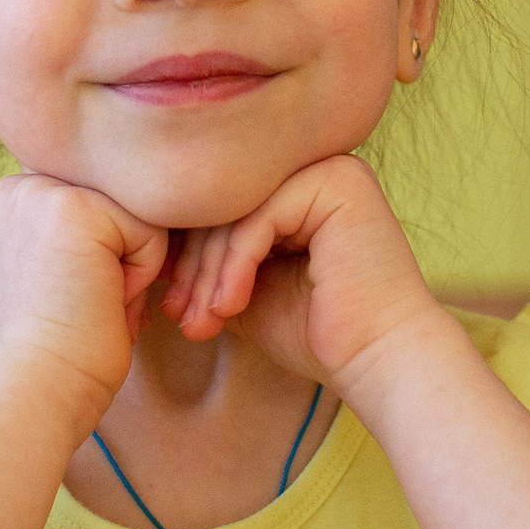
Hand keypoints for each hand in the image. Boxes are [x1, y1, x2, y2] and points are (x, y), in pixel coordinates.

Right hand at [0, 172, 171, 406]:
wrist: (39, 388)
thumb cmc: (53, 348)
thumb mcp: (50, 274)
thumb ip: (72, 233)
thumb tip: (118, 222)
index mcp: (9, 202)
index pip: (97, 207)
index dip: (101, 260)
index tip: (71, 301)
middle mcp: (18, 187)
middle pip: (117, 206)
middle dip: (118, 263)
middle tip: (85, 307)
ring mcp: (42, 192)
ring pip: (136, 215)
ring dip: (131, 271)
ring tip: (94, 305)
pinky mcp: (76, 208)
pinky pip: (149, 229)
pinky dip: (142, 277)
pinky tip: (103, 303)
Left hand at [158, 155, 450, 388]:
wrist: (378, 362)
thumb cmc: (318, 334)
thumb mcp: (245, 291)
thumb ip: (210, 262)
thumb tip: (151, 249)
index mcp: (297, 185)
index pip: (221, 207)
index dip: (188, 256)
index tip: (170, 306)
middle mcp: (314, 166)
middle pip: (224, 205)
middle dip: (193, 268)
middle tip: (179, 318)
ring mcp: (329, 168)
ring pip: (235, 212)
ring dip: (208, 273)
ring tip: (199, 322)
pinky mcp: (337, 183)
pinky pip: (258, 218)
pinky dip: (234, 266)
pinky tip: (228, 308)